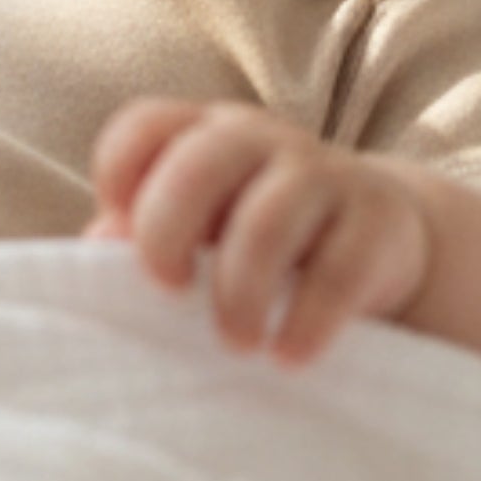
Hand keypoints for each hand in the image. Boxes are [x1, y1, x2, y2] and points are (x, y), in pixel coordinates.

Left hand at [87, 98, 436, 365]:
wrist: (381, 237)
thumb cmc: (256, 234)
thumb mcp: (200, 225)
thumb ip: (142, 230)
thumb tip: (98, 244)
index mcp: (203, 133)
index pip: (145, 125)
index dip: (118, 176)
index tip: (118, 244)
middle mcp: (260, 140)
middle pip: (198, 167)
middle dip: (166, 234)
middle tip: (167, 292)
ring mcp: (323, 174)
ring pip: (266, 222)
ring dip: (239, 293)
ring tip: (235, 343)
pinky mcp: (378, 222)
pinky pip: (338, 272)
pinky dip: (306, 323)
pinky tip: (288, 356)